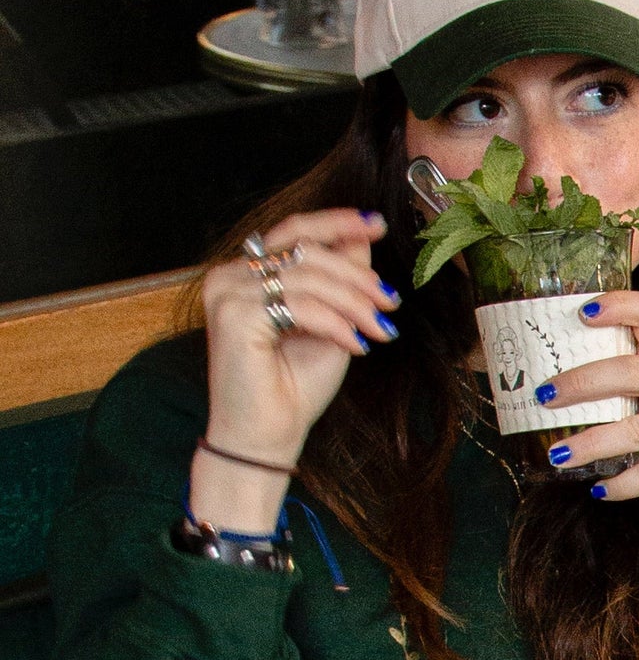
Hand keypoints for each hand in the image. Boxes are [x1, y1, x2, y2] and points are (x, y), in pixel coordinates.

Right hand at [190, 209, 397, 532]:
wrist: (268, 436)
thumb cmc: (294, 386)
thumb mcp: (331, 323)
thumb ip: (341, 281)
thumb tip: (363, 238)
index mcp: (248, 274)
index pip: (294, 231)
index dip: (337, 223)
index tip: (377, 224)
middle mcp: (230, 276)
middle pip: (306, 252)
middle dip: (358, 277)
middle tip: (390, 303)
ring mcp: (227, 294)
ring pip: (308, 278)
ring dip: (354, 304)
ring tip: (379, 330)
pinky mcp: (234, 316)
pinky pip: (300, 306)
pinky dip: (336, 325)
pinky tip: (356, 346)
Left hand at [535, 294, 638, 540]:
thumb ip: (612, 390)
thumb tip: (540, 391)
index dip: (621, 307)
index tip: (582, 313)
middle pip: (635, 371)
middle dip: (584, 383)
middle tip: (545, 397)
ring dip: (593, 443)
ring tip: (559, 455)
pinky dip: (622, 483)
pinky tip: (598, 489)